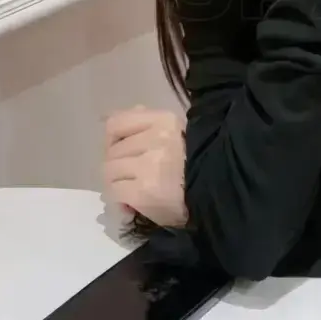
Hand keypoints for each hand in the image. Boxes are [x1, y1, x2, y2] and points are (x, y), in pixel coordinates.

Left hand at [103, 106, 187, 227]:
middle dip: (117, 165)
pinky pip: (114, 190)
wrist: (212, 198)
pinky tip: (132, 202)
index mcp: (165, 120)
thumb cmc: (192, 166)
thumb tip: (108, 117)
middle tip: (131, 176)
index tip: (121, 151)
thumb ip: (145, 123)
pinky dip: (119, 198)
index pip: (117, 124)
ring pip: (109, 170)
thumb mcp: (175, 134)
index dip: (112, 139)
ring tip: (132, 189)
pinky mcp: (143, 191)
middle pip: (112, 151)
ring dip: (117, 182)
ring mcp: (149, 165)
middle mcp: (157, 138)